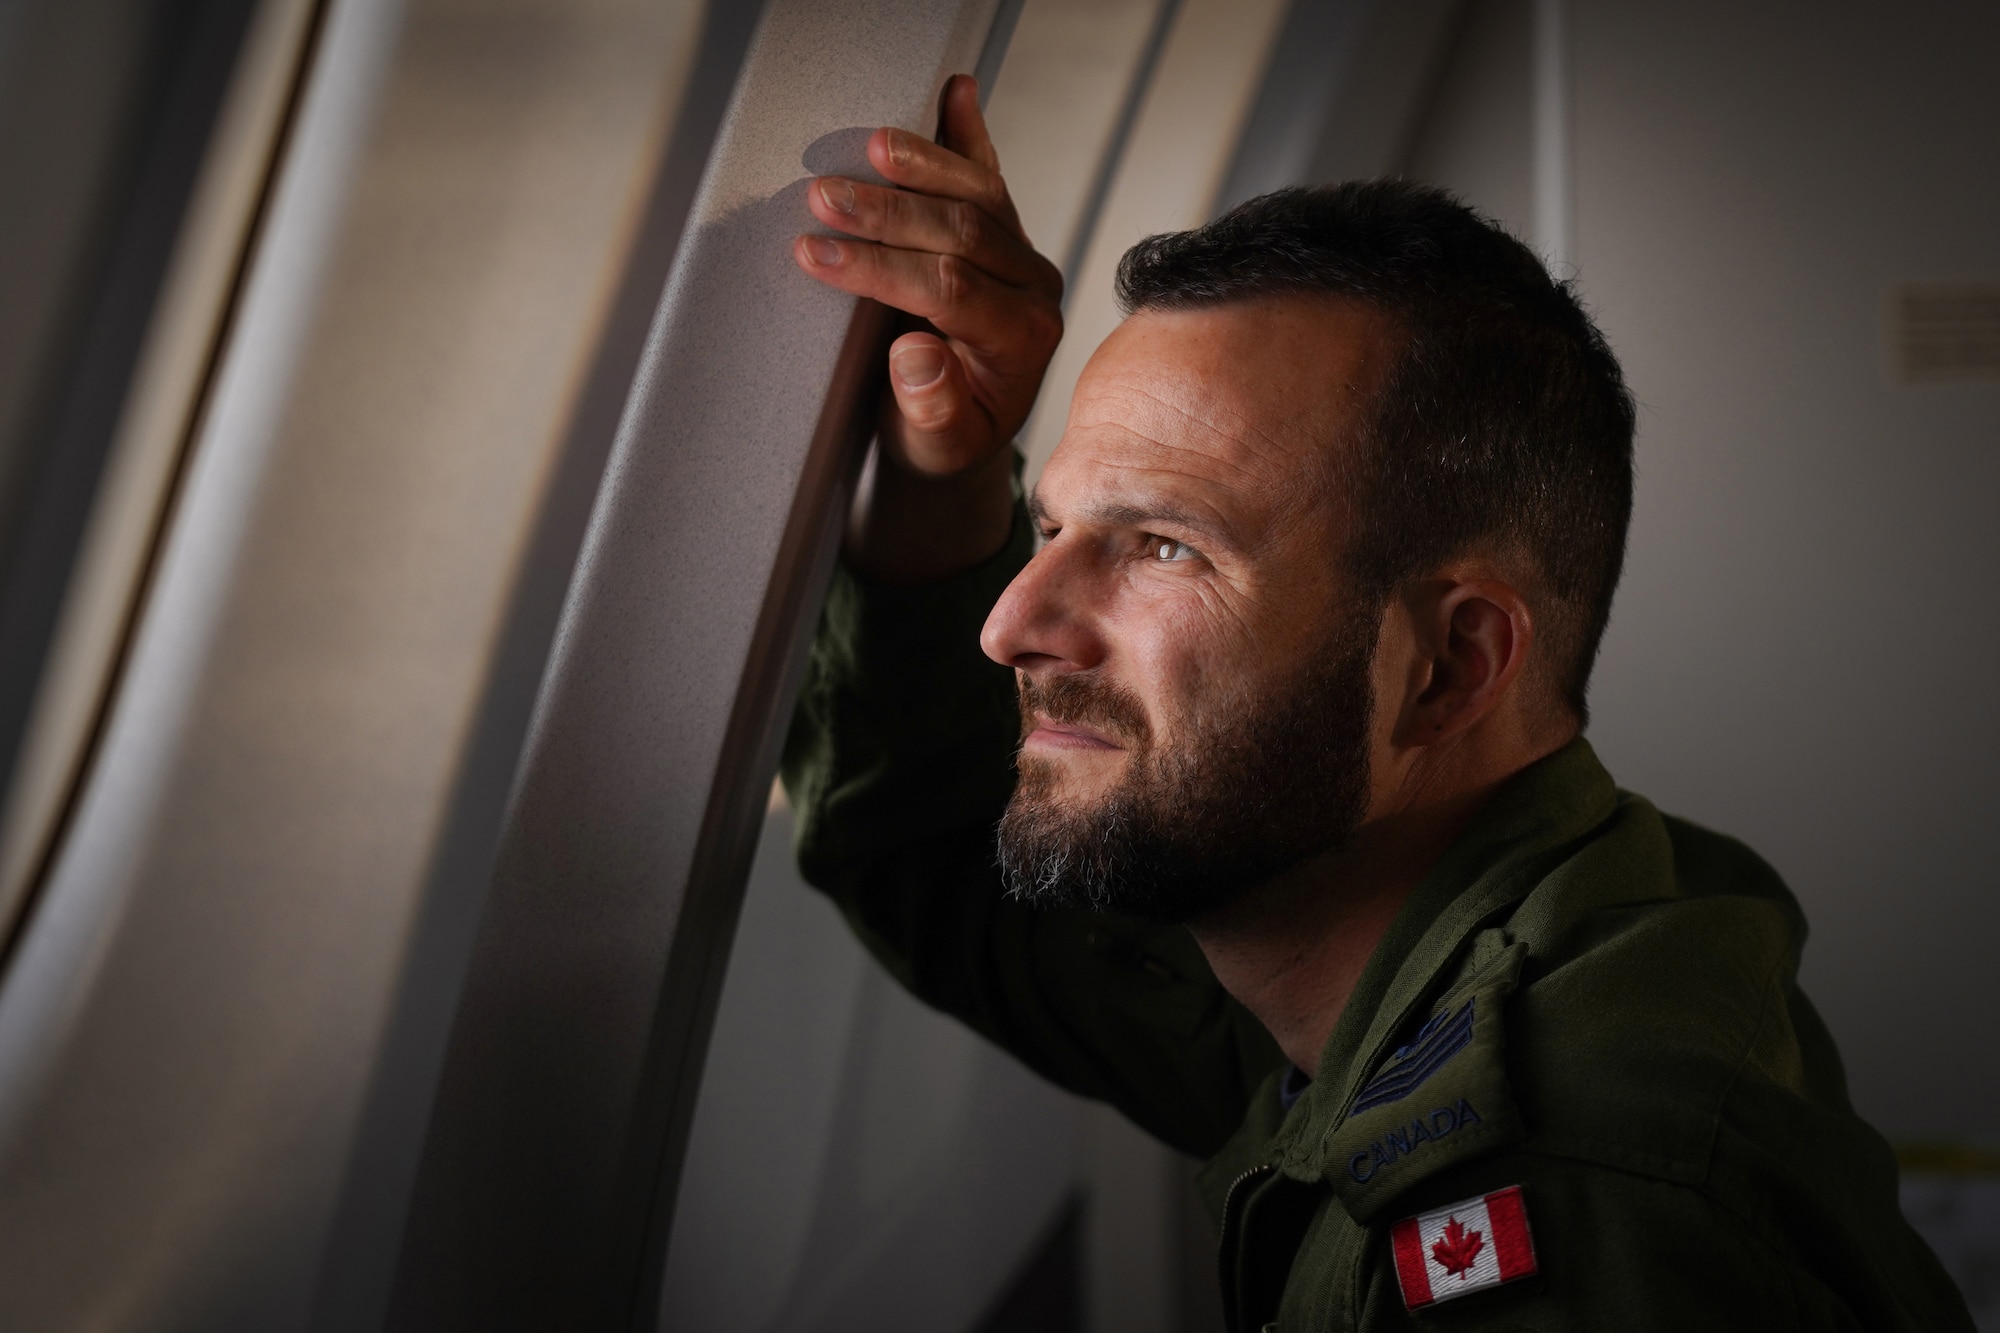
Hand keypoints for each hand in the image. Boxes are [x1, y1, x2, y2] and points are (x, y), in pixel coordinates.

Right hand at [795, 74, 1061, 582]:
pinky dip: (967, 135)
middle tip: (821, 197)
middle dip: (887, 213)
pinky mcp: (1007, 234)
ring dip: (919, 164)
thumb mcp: (935, 446)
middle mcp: (1034, 290)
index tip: (818, 255)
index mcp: (1022, 341)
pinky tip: (956, 91)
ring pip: (979, 194)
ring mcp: (1024, 256)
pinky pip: (988, 177)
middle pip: (964, 232)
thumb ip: (932, 408)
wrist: (963, 431)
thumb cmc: (943, 438)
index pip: (950, 290)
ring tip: (865, 147)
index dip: (881, 269)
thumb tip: (916, 355)